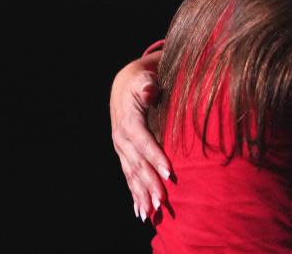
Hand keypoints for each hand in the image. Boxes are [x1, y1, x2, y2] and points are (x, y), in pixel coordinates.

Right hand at [110, 48, 170, 222]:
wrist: (124, 87)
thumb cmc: (140, 81)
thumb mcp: (143, 78)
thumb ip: (147, 84)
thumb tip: (149, 89)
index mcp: (128, 121)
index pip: (144, 142)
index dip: (156, 157)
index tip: (170, 172)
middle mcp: (121, 139)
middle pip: (138, 164)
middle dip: (150, 183)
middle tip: (164, 201)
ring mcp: (121, 150)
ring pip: (132, 175)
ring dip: (142, 194)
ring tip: (152, 212)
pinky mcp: (124, 156)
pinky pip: (129, 178)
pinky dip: (135, 195)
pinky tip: (141, 212)